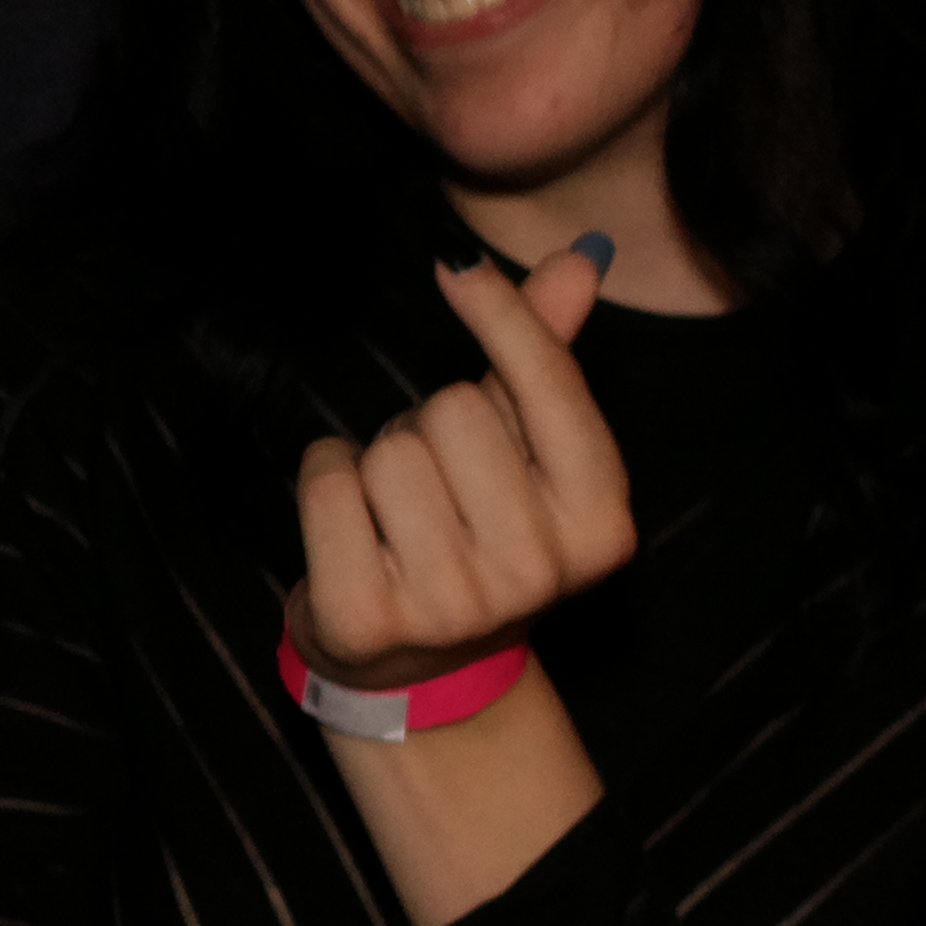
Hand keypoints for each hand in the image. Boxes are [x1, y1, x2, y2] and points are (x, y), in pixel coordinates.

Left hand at [290, 247, 634, 687]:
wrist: (418, 667)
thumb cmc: (475, 531)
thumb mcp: (526, 455)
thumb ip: (546, 356)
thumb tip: (578, 258)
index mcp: (600, 524)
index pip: (549, 386)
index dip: (500, 314)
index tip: (456, 267)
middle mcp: (538, 569)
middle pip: (453, 410)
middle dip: (428, 425)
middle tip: (438, 485)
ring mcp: (453, 602)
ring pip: (387, 449)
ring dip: (375, 462)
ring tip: (397, 516)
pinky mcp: (368, 617)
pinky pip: (325, 485)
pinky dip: (324, 483)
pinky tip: (351, 531)